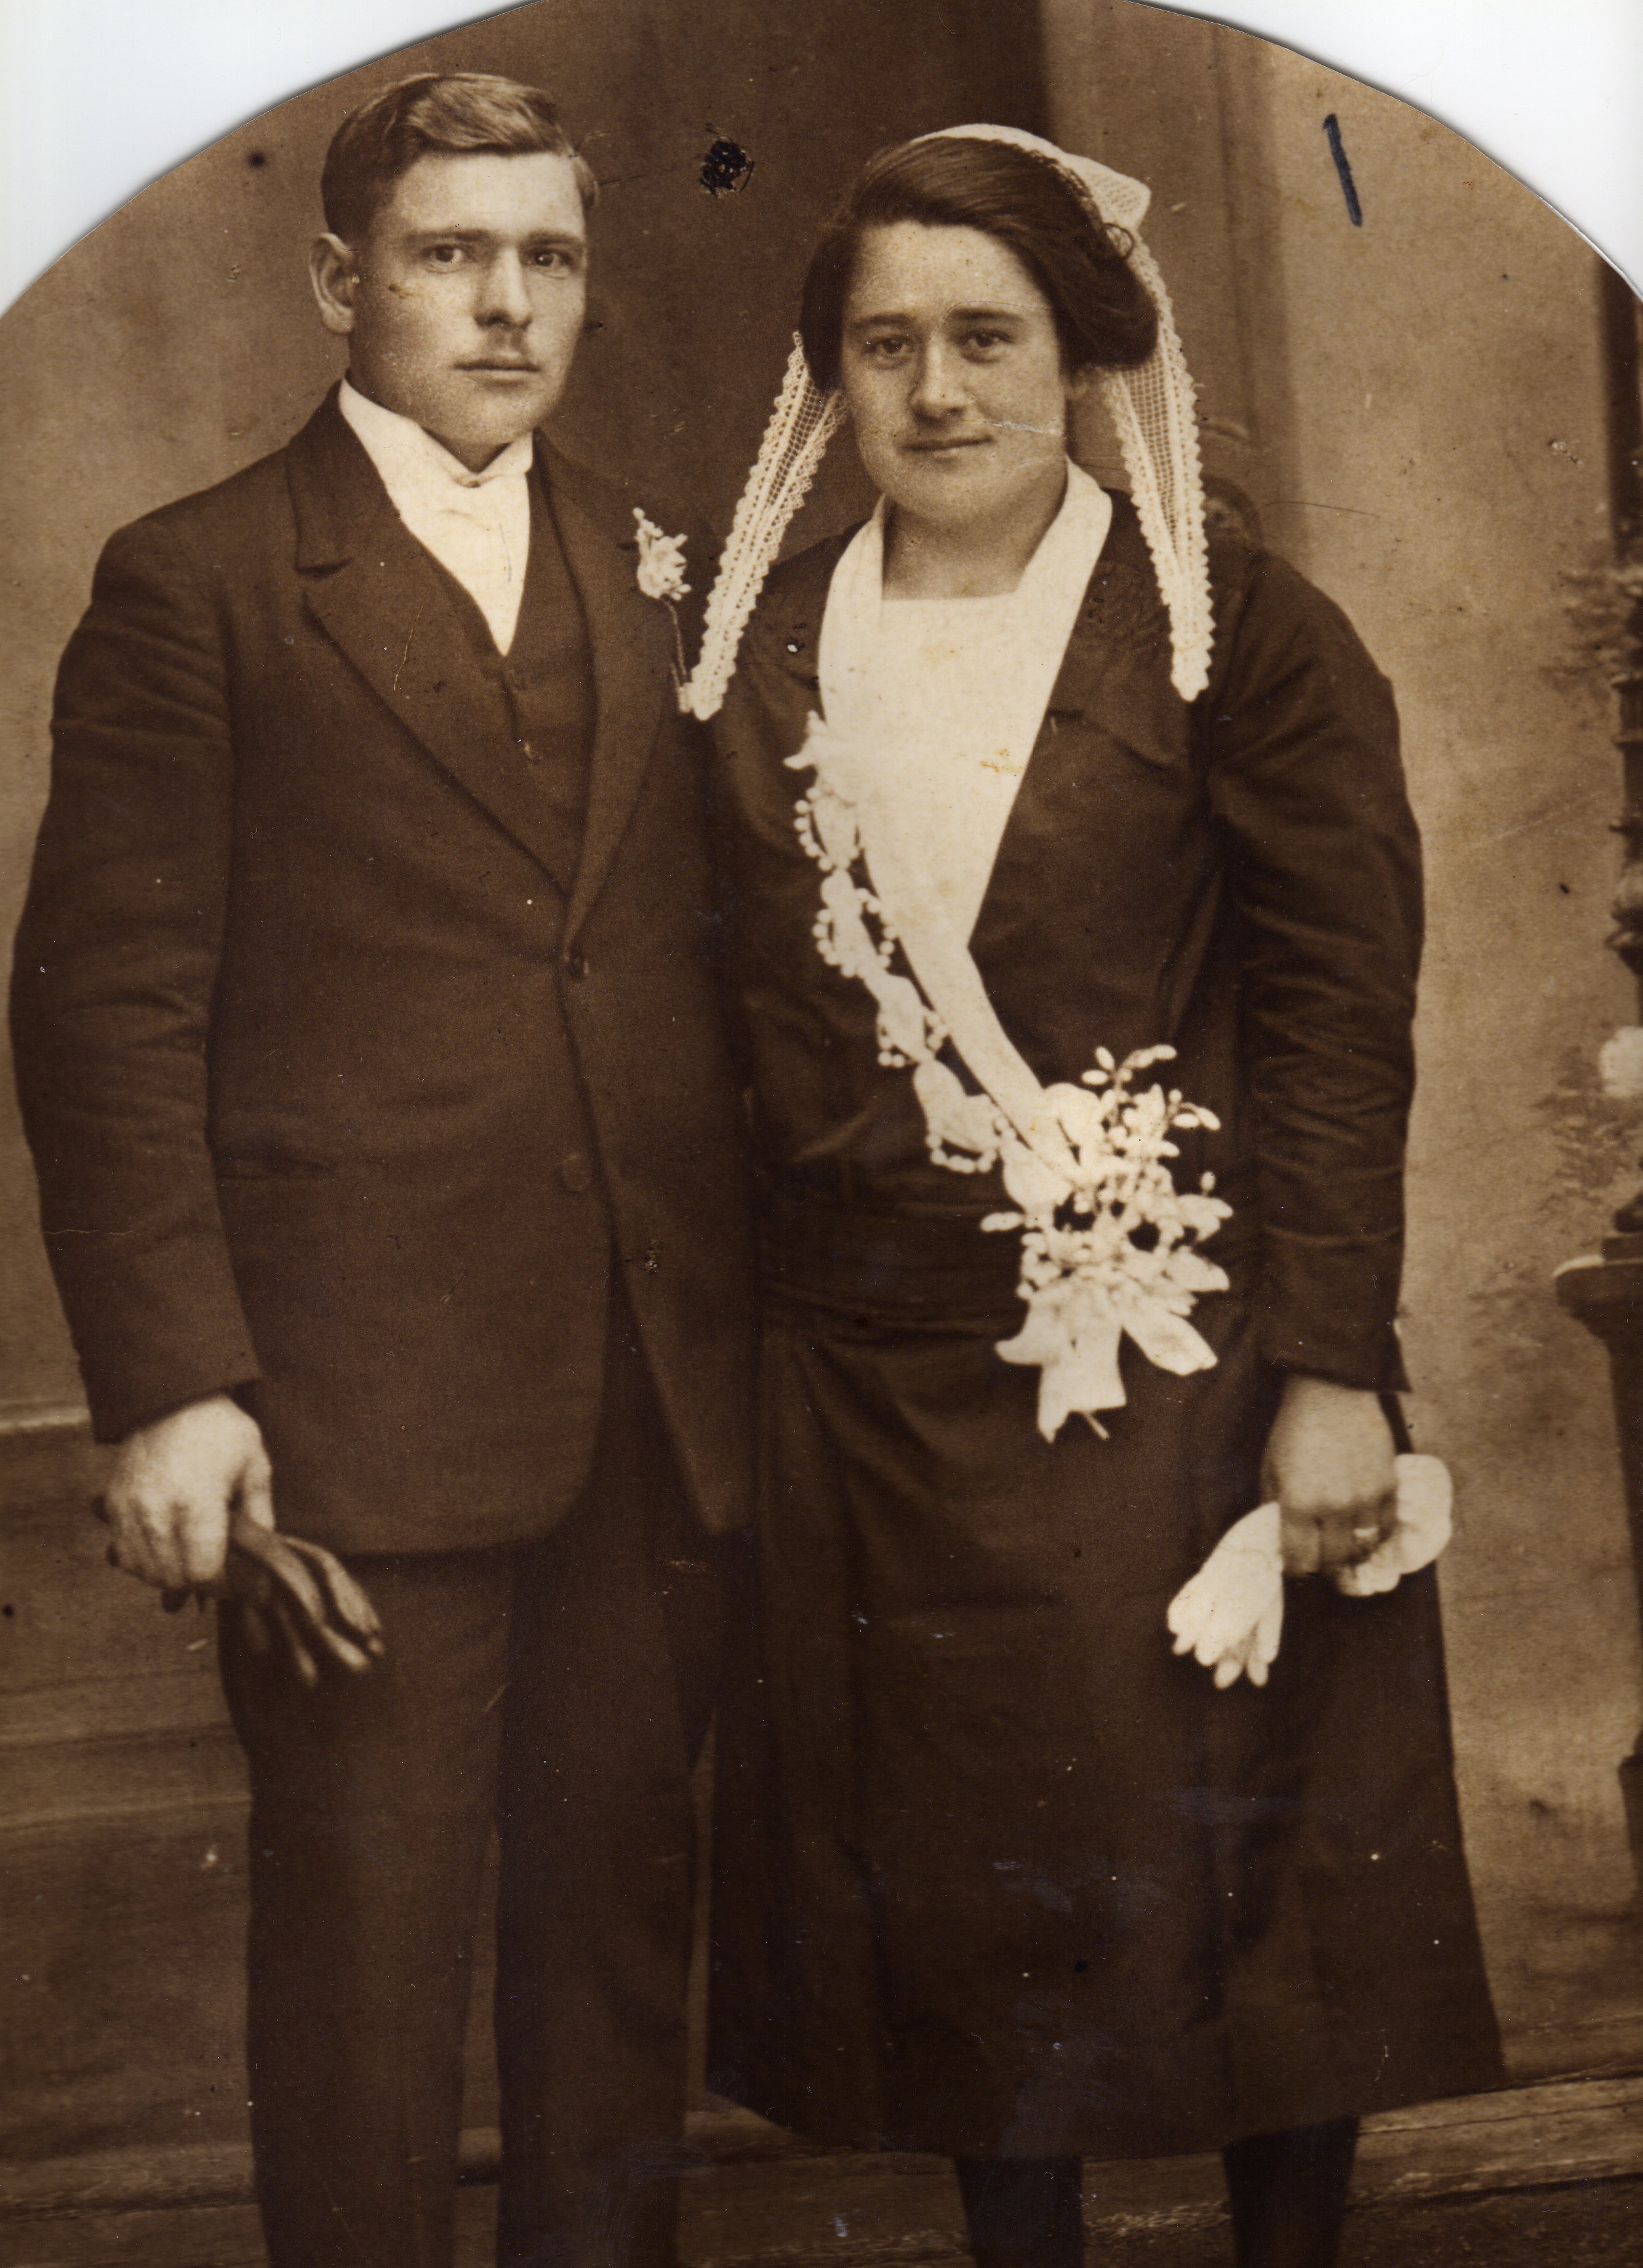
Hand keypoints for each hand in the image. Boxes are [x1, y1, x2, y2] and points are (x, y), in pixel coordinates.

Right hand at [100, 1394, 273, 1591]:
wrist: (170, 1399)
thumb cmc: (221, 1431)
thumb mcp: (255, 1467)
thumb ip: (260, 1517)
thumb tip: (264, 1560)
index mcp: (197, 1504)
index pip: (202, 1573)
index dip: (221, 1584)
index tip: (235, 1577)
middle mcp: (157, 1513)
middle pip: (172, 1578)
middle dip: (198, 1584)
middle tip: (217, 1573)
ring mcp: (130, 1511)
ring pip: (144, 1573)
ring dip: (169, 1577)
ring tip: (191, 1564)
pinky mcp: (113, 1506)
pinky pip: (122, 1555)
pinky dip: (142, 1564)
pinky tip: (164, 1553)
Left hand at [1261, 1374, 1395, 1577]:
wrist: (1333, 1391)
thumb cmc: (1295, 1429)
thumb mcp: (1270, 1468)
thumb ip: (1273, 1506)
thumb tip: (1278, 1539)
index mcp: (1299, 1503)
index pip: (1299, 1560)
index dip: (1296, 1570)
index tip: (1296, 1566)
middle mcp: (1334, 1507)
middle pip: (1334, 1562)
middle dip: (1324, 1568)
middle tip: (1320, 1563)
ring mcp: (1366, 1498)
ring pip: (1363, 1550)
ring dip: (1353, 1555)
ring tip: (1345, 1550)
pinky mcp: (1389, 1487)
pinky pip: (1387, 1529)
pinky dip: (1377, 1537)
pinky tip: (1366, 1533)